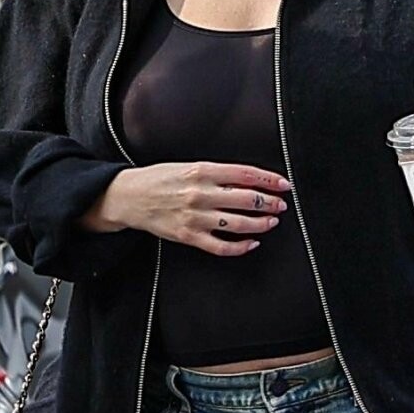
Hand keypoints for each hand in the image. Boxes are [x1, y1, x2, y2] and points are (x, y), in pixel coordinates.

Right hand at [83, 162, 292, 255]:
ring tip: (271, 222)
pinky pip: (221, 246)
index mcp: (202, 171)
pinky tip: (251, 243)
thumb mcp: (188, 166)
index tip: (284, 185)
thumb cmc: (159, 179)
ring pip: (239, 224)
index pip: (245, 174)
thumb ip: (216, 173)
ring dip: (261, 224)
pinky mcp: (189, 236)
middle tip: (281, 204)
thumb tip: (248, 180)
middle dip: (270, 203)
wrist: (129, 197)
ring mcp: (195, 217)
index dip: (269, 180)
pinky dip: (241, 247)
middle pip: (247, 199)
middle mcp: (200, 193)